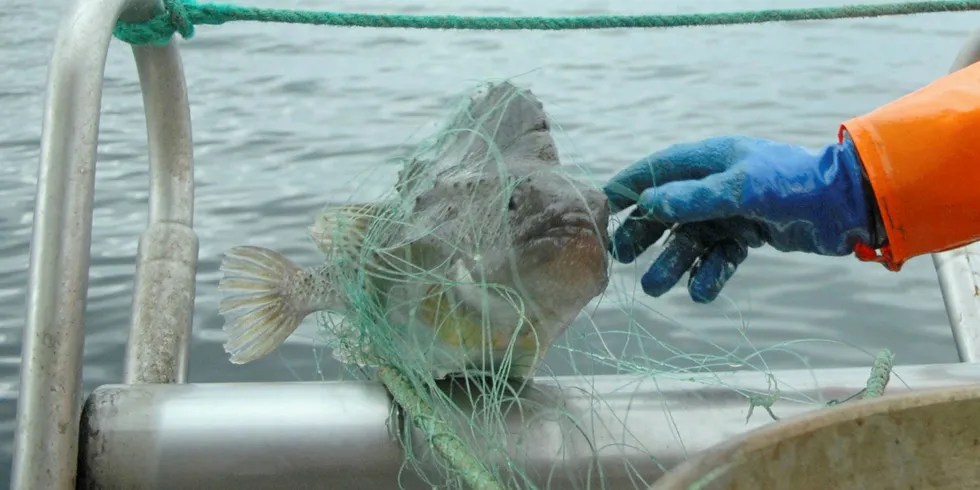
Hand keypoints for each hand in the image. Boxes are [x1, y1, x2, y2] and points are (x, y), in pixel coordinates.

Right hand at [603, 135, 881, 302]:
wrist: (849, 207)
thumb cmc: (794, 185)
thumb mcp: (740, 189)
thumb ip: (694, 198)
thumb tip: (648, 203)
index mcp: (710, 160)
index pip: (657, 171)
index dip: (629, 188)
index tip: (602, 209)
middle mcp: (715, 184)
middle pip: (666, 209)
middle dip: (644, 233)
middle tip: (621, 257)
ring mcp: (731, 210)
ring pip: (690, 238)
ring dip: (672, 262)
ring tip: (655, 288)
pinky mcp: (748, 235)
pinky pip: (718, 257)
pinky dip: (709, 274)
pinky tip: (702, 292)